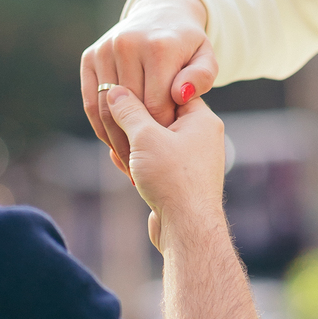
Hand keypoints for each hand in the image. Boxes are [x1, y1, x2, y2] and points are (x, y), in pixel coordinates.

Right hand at [82, 0, 217, 165]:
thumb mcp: (206, 60)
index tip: (170, 146)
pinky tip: (115, 144)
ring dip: (116, 140)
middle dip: (138, 139)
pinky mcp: (89, 57)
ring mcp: (105, 49)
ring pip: (105, 108)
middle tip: (148, 164)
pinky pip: (91, 102)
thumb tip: (180, 94)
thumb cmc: (187, 47)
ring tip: (130, 162)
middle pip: (129, 108)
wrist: (162, 14)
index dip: (163, 130)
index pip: (156, 103)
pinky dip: (101, 126)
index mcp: (159, 47)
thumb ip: (202, 78)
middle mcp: (128, 44)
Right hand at [100, 85, 225, 250]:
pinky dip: (139, 162)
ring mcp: (192, 160)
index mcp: (202, 119)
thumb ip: (129, 111)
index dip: (145, 90)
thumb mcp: (146, 137)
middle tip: (115, 122)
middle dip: (135, 122)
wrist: (186, 228)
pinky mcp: (180, 180)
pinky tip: (123, 166)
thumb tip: (114, 91)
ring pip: (156, 141)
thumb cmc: (172, 179)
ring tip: (118, 149)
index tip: (122, 94)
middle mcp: (202, 137)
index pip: (172, 90)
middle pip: (161, 116)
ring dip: (133, 144)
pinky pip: (157, 162)